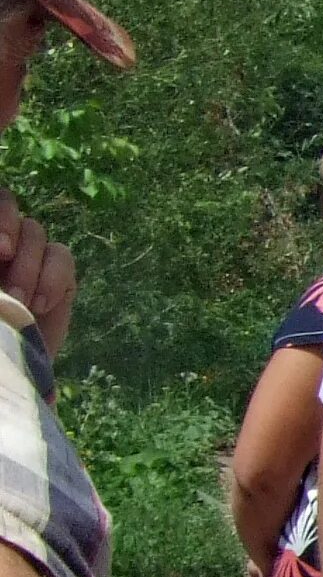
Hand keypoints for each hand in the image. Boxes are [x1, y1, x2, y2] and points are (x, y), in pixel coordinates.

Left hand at [0, 189, 77, 360]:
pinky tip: (41, 305)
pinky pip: (62, 258)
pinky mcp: (58, 278)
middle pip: (8, 203)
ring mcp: (28, 260)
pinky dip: (53, 278)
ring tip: (21, 301)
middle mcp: (2, 248)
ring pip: (36, 231)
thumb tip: (6, 251)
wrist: (9, 373)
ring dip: (29, 265)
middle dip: (8, 225)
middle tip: (3, 255)